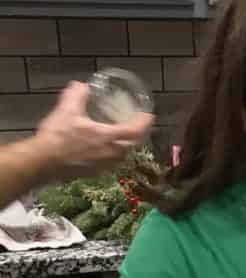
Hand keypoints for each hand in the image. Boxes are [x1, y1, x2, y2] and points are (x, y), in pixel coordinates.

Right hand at [33, 81, 152, 175]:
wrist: (45, 162)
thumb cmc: (58, 136)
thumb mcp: (67, 110)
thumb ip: (77, 95)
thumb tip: (82, 85)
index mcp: (109, 138)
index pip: (135, 131)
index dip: (144, 123)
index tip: (149, 116)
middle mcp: (111, 154)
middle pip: (134, 145)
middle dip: (140, 135)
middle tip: (141, 125)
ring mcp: (105, 165)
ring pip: (124, 155)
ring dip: (129, 145)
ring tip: (127, 136)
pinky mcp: (97, 172)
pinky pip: (114, 162)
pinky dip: (117, 152)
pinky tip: (110, 148)